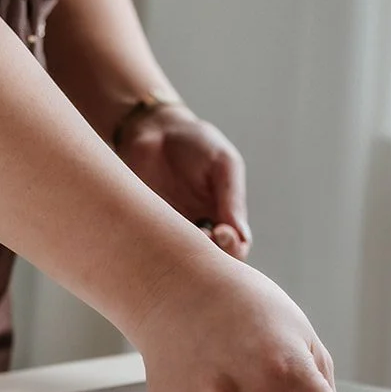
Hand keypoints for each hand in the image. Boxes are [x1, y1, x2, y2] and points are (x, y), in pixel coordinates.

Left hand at [117, 105, 251, 259]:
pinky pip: (155, 250)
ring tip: (178, 232)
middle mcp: (201, 228)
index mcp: (225, 215)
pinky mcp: (148, 228)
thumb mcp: (223, 164)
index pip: (236, 248)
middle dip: (210, 257)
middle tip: (201, 236)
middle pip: (211, 262)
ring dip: (183, 255)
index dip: (233, 249)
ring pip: (182, 261)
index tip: (223, 232)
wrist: (153, 129)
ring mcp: (173, 230)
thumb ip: (232, 199)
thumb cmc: (195, 143)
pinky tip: (158, 232)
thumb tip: (242, 237)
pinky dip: (158, 249)